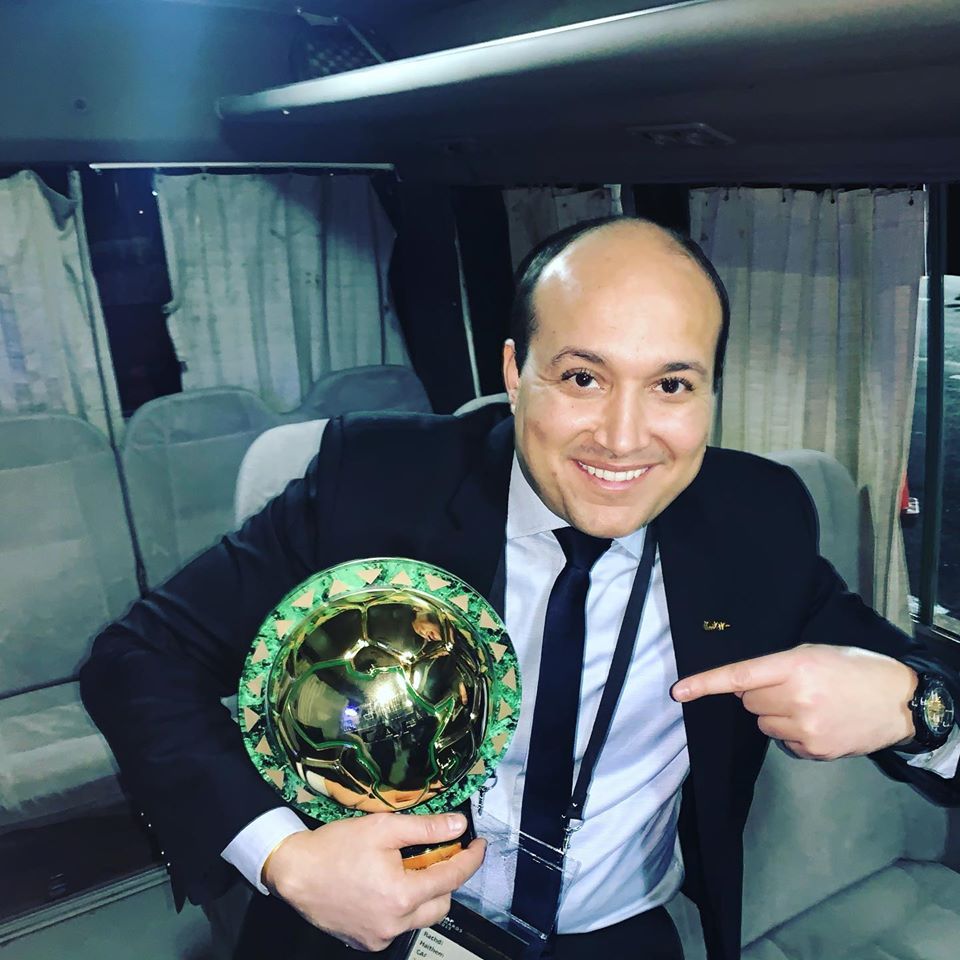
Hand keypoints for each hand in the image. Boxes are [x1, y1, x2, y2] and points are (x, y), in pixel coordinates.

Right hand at [262, 812, 484, 951]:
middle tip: (435, 854)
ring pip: (420, 917)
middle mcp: (394, 924)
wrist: (294, 872)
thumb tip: (459, 827)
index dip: (470, 859)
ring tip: (408, 868)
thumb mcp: (383, 828)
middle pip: (441, 904)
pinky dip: (401, 907)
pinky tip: (386, 886)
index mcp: (401, 895)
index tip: (479, 845)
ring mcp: (379, 938)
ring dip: (424, 894)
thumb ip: (426, 828)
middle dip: (445, 878)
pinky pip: (397, 926)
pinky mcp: (366, 942)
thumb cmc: (336, 847)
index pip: (451, 878)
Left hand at [671, 644, 917, 759]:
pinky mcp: (814, 750)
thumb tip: (741, 685)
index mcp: (794, 666)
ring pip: (762, 723)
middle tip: (790, 687)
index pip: (739, 675)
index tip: (679, 692)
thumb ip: (776, 666)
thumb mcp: (814, 653)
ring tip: (808, 704)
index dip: (705, 683)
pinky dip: (792, 733)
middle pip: (748, 700)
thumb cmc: (853, 669)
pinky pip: (782, 741)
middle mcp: (796, 697)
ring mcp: (805, 728)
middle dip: (760, 694)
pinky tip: (817, 722)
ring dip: (775, 714)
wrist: (899, 701)